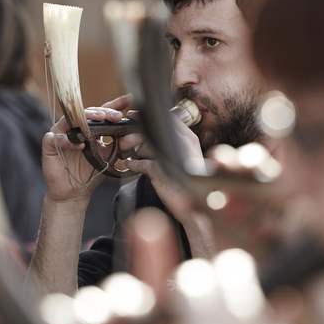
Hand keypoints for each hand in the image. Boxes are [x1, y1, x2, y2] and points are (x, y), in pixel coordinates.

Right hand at [42, 94, 131, 202]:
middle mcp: (74, 128)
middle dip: (103, 112)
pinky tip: (81, 145)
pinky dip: (69, 141)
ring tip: (100, 119)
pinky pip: (58, 138)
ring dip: (86, 118)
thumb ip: (117, 145)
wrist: (73, 192)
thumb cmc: (89, 173)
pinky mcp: (49, 144)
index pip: (101, 113)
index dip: (114, 105)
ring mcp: (61, 134)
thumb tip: (132, 133)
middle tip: (117, 115)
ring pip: (71, 119)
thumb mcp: (107, 157)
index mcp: (88, 129)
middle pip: (87, 113)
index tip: (129, 100)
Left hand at [123, 115, 213, 256]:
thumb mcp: (182, 158)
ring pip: (144, 146)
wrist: (198, 207)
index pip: (166, 118)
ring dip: (134, 150)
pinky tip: (130, 165)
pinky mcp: (160, 170)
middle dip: (134, 135)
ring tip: (131, 154)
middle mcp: (181, 144)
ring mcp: (171, 156)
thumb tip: (148, 136)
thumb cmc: (189, 182)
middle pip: (150, 129)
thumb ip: (170, 144)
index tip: (133, 116)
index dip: (146, 116)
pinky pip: (139, 163)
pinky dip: (133, 164)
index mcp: (188, 138)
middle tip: (125, 141)